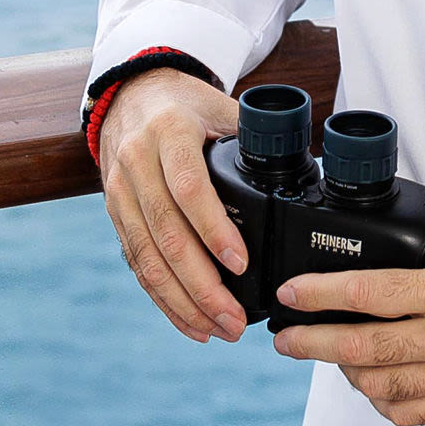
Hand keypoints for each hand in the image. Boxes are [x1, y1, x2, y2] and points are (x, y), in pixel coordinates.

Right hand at [96, 69, 249, 340]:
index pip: (188, 187)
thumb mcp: (220, 106)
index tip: (241, 264)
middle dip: (201, 285)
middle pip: (165, 235)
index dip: (213, 229)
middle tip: (235, 320)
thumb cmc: (186, 104)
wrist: (130, 95)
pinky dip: (163, 298)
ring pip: (147, 258)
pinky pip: (137, 264)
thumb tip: (309, 169)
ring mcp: (120, 192)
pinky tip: (190, 322)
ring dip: (182, 302)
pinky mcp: (115, 216)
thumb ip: (255, 136)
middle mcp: (137, 163)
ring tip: (219, 330)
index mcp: (170, 132)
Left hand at [271, 207, 424, 425]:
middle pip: (360, 349)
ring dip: (344, 373)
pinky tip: (373, 385)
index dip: (319, 295)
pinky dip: (383, 401)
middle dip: (311, 343)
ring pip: (381, 386)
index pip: (369, 295)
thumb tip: (414, 217)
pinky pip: (412, 412)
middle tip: (284, 338)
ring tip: (326, 356)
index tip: (289, 293)